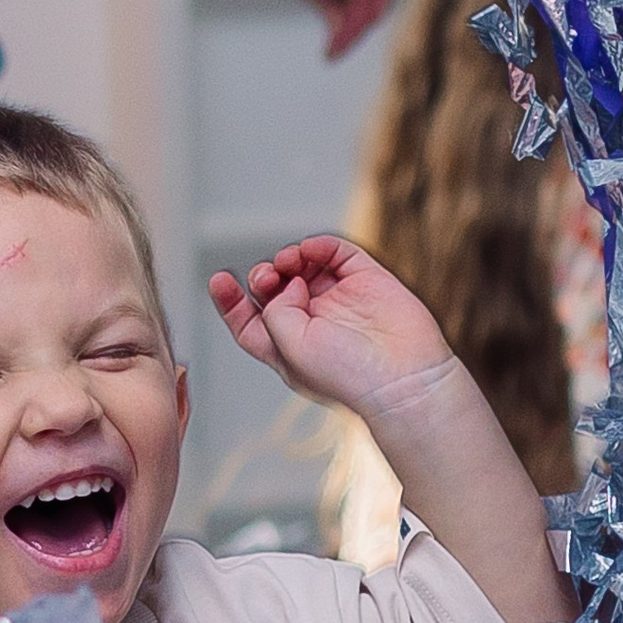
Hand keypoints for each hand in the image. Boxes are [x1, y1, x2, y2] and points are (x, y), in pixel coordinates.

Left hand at [208, 235, 453, 418]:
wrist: (402, 376)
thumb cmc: (347, 376)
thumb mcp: (288, 348)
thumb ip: (274, 311)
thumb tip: (289, 281)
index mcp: (288, 349)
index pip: (250, 322)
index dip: (231, 301)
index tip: (220, 279)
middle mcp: (312, 324)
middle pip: (273, 290)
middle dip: (262, 277)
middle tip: (267, 278)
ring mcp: (339, 301)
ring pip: (302, 268)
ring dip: (286, 260)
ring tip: (287, 264)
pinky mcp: (366, 280)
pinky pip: (335, 253)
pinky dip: (317, 246)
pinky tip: (308, 251)